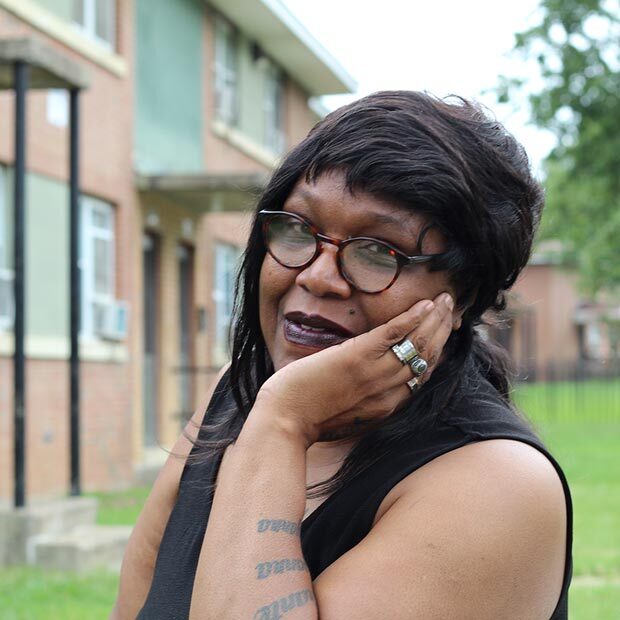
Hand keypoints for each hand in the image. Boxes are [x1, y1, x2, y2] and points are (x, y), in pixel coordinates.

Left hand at [254, 292, 455, 445]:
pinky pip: (393, 335)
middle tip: (451, 308)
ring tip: (445, 299)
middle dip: (442, 330)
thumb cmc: (307, 416)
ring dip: (434, 319)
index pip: (423, 376)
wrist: (282, 421)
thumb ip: (363, 396)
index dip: (437, 350)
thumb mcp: (345, 411)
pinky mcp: (356, 359)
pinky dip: (412, 319)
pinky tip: (424, 305)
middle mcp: (388, 392)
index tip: (443, 331)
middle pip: (427, 358)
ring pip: (417, 345)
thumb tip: (368, 379)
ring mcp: (373, 375)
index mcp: (386, 406)